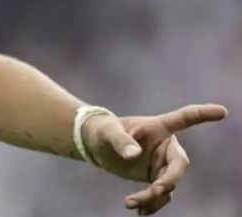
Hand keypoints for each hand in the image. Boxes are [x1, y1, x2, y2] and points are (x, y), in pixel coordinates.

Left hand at [80, 103, 227, 214]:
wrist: (96, 145)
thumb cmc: (104, 131)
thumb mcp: (108, 132)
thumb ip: (121, 141)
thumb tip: (134, 154)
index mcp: (159, 127)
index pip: (184, 118)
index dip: (202, 115)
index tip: (221, 111)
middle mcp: (165, 146)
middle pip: (179, 164)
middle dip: (169, 179)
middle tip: (155, 190)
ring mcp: (162, 163)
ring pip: (169, 183)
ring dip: (154, 196)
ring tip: (132, 203)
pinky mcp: (156, 177)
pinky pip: (161, 194)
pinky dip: (151, 204)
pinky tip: (139, 211)